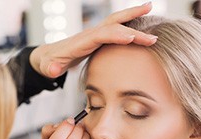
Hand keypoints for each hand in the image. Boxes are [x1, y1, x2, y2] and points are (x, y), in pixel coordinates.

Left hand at [30, 2, 156, 77]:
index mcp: (80, 42)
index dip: (116, 36)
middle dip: (132, 28)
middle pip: (112, 25)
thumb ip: (50, 69)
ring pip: (115, 20)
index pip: (100, 36)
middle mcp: (89, 34)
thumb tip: (53, 69)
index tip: (132, 38)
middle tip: (152, 36)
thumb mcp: (48, 68)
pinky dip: (128, 21)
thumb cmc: (50, 63)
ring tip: (149, 7)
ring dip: (132, 14)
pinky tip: (138, 20)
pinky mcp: (97, 36)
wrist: (48, 56)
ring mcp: (94, 33)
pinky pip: (115, 26)